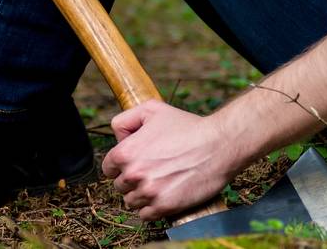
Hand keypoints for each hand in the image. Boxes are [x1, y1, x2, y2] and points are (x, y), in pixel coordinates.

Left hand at [102, 101, 237, 220]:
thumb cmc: (187, 127)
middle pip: (120, 186)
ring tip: (158, 183)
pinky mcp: (164, 207)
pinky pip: (145, 216)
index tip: (134, 163)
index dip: (121, 165)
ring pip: (131, 202)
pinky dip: (151, 209)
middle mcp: (133, 174)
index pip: (108, 168)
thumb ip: (126, 120)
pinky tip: (162, 195)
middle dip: (132, 180)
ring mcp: (149, 192)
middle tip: (151, 171)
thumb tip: (118, 138)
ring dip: (141, 195)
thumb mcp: (153, 110)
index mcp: (126, 152)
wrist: (218, 145)